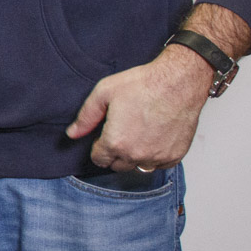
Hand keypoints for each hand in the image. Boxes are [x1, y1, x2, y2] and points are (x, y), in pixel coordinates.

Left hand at [66, 46, 212, 172]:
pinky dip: (156, 156)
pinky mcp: (175, 155)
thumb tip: (72, 134)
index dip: (99, 148)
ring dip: (135, 157)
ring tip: (138, 136)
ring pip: (139, 167)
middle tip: (122, 134)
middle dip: (115, 154)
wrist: (178, 82)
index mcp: (115, 142)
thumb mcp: (103, 93)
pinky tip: (154, 138)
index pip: (99, 159)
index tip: (105, 137)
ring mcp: (157, 157)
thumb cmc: (143, 84)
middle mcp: (136, 155)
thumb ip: (86, 117)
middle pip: (118, 166)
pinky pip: (160, 165)